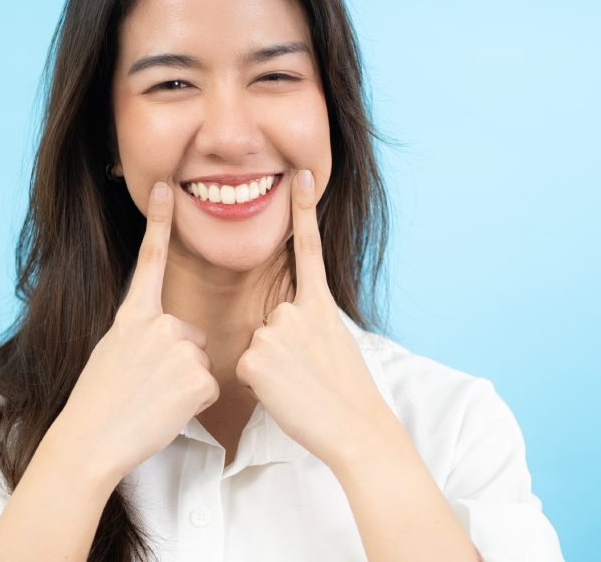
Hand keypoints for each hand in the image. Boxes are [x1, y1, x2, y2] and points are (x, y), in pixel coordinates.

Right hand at [54, 182, 219, 482]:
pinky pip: (209, 387)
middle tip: (147, 385)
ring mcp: (180, 348)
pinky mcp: (198, 377)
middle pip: (191, 334)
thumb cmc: (99, 401)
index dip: (158, 220)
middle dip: (179, 360)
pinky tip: (166, 410)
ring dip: (185, 384)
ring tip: (153, 399)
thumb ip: (142, 332)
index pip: (150, 258)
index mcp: (132, 314)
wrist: (91, 439)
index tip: (165, 187)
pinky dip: (194, 403)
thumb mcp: (113, 351)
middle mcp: (158, 323)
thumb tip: (173, 335)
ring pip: (201, 363)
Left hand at [235, 169, 389, 470]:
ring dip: (270, 368)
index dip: (304, 210)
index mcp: (320, 304)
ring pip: (256, 345)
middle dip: (281, 349)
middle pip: (271, 320)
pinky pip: (245, 368)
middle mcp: (295, 310)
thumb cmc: (346, 392)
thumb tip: (282, 327)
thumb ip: (307, 323)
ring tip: (299, 385)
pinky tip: (284, 393)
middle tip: (309, 374)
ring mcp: (274, 330)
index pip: (308, 249)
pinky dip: (260, 385)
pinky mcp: (254, 356)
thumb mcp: (335, 342)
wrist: (355, 426)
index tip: (301, 173)